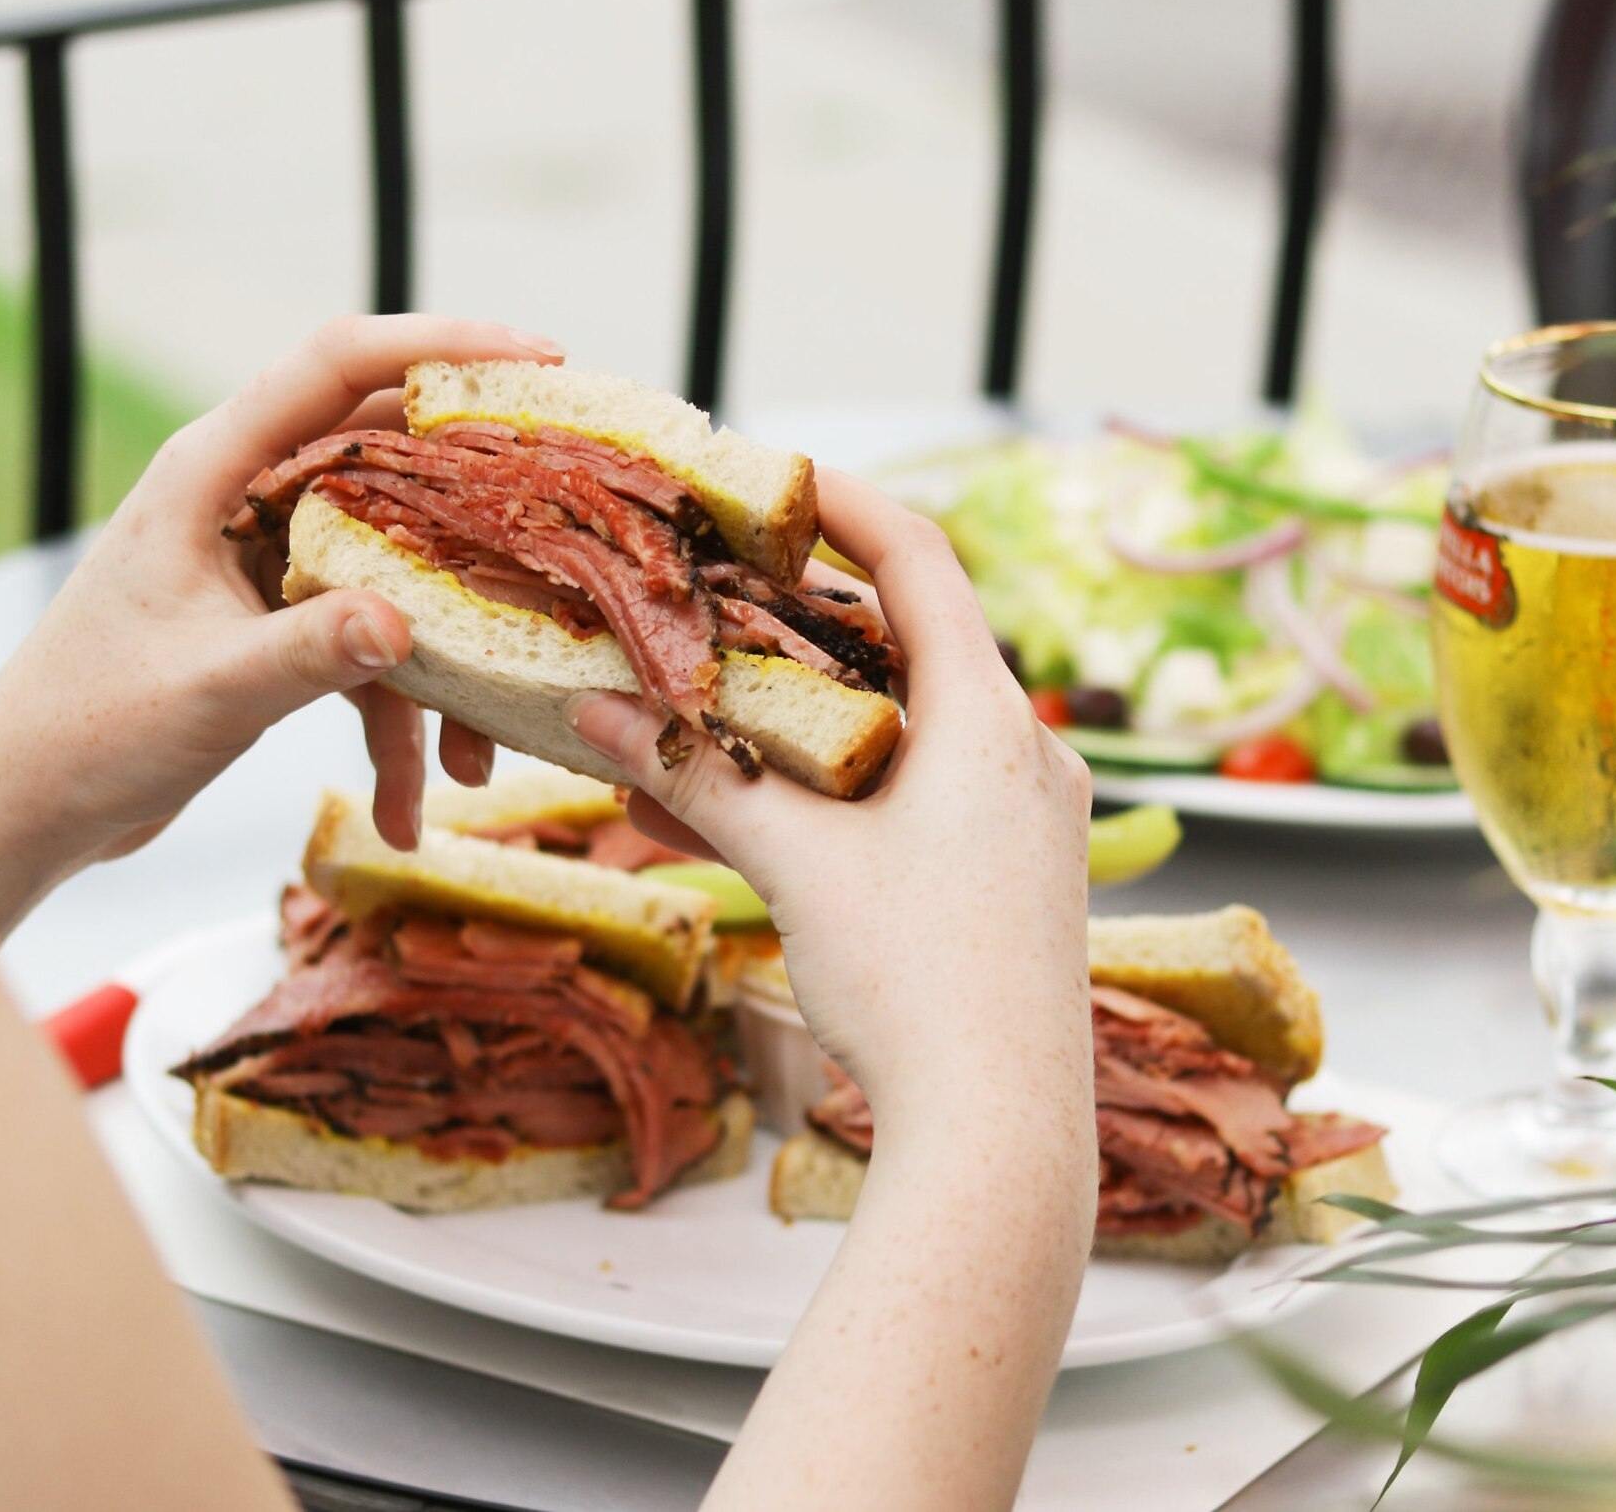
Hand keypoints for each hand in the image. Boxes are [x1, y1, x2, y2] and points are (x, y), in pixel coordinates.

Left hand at [0, 314, 559, 934]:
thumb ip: (307, 652)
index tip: (538, 358)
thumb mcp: (208, 688)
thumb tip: (404, 626)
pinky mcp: (280, 626)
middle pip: (392, 463)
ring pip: (393, 571)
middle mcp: (247, 501)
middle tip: (569, 512)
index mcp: (211, 473)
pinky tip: (414, 801)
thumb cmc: (85, 729)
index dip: (441, 345)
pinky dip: (398, 722)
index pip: (337, 367)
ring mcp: (268, 565)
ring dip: (443, 659)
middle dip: (480, 504)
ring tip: (481, 753)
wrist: (28, 806)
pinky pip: (368, 649)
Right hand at [565, 467, 1092, 1121]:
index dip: (846, 505)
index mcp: (990, 721)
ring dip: (795, 725)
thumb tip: (593, 712)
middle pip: (902, 647)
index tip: (774, 478)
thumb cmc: (917, 986)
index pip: (921, 562)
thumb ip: (695, 779)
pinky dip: (826, 793)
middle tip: (710, 603)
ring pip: (893, 733)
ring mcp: (1019, 819)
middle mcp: (1022, 755)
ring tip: (697, 716)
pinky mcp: (1002, 875)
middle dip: (794, 629)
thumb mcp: (796, 866)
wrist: (998, 1135)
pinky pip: (906, 801)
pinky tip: (734, 812)